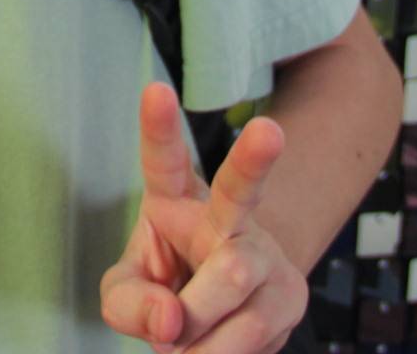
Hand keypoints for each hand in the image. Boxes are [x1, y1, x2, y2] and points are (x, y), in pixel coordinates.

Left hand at [98, 83, 305, 353]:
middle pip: (239, 189)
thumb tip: (171, 322)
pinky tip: (209, 349)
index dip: (159, 126)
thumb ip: (131, 304)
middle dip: (253, 158)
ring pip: (234, 279)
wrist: (224, 317)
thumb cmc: (164, 289)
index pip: (164, 159)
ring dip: (197, 327)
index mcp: (174, 198)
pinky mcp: (289, 295)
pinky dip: (216, 353)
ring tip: (179, 346)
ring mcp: (262, 254)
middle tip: (267, 130)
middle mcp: (224, 216)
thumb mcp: (126, 293)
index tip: (156, 89)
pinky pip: (250, 331)